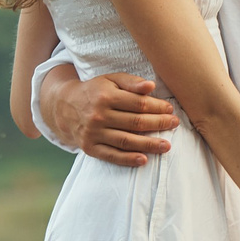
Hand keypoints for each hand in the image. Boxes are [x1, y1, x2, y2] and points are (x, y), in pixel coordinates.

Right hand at [49, 71, 176, 166]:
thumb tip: (151, 86)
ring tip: (167, 146)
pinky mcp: (90, 148)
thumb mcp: (110, 80)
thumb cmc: (95, 91)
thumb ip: (131, 82)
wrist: (65, 107)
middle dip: (158, 124)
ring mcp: (93, 133)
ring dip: (149, 144)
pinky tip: (144, 160)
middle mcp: (98, 116)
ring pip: (126, 140)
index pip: (138, 104)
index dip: (157, 107)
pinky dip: (128, 159)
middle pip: (135, 122)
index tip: (170, 110)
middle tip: (174, 125)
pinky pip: (112, 155)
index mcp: (105, 96)